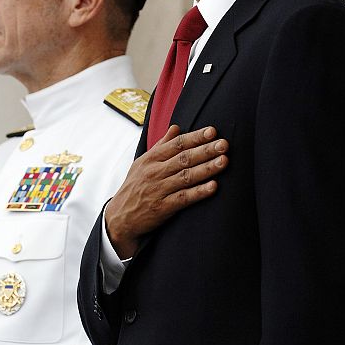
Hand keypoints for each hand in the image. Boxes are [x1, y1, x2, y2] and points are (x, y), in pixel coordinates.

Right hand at [105, 125, 227, 257]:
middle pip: (184, 158)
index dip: (195, 137)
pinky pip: (183, 198)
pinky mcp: (162, 207)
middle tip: (224, 144)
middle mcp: (155, 172)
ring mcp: (159, 189)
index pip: (176, 144)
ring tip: (224, 161)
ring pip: (186, 176)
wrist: (120, 216)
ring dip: (206, 168)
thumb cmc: (134, 187)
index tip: (213, 132)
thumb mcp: (142, 163)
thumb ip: (161, 145)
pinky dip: (198, 192)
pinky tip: (213, 187)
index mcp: (151, 159)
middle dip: (206, 150)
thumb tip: (176, 128)